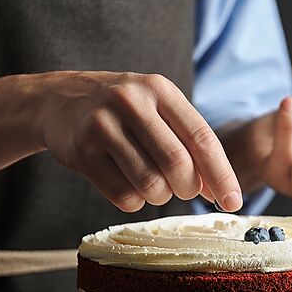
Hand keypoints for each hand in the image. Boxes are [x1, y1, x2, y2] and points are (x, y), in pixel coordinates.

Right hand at [37, 71, 242, 211]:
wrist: (57, 101)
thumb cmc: (121, 113)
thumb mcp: (156, 111)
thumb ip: (188, 144)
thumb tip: (219, 191)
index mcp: (160, 89)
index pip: (202, 138)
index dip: (222, 175)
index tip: (234, 202)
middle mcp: (132, 101)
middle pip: (178, 165)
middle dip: (188, 188)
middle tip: (183, 190)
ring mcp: (103, 125)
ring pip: (151, 184)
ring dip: (159, 197)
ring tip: (153, 185)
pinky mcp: (81, 151)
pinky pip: (122, 196)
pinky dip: (134, 201)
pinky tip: (127, 185)